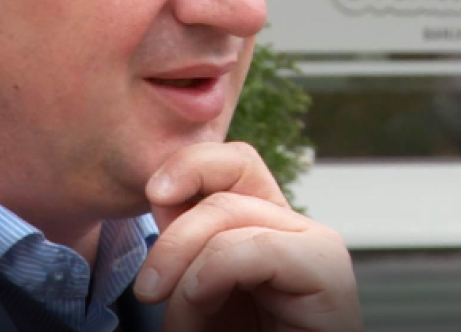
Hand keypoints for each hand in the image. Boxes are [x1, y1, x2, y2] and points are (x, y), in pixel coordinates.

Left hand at [133, 142, 362, 331]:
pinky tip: (201, 302)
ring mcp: (315, 246)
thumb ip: (182, 239)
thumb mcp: (191, 288)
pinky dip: (212, 273)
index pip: (233, 161)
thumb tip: (163, 191)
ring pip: (229, 213)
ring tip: (174, 316)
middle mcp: (293, 227)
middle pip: (227, 180)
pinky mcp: (328, 272)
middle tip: (147, 289)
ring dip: (184, 266)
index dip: (190, 163)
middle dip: (173, 230)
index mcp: (261, 224)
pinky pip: (253, 247)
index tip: (151, 193)